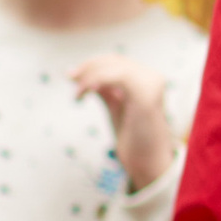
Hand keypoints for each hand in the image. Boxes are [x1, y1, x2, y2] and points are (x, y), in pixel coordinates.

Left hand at [72, 52, 174, 188]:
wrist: (148, 161)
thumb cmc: (133, 137)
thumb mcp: (115, 106)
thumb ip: (104, 89)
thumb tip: (78, 74)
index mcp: (146, 78)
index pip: (115, 61)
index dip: (92, 64)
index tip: (72, 76)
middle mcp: (151, 77)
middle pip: (113, 60)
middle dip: (87, 67)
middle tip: (69, 77)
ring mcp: (150, 83)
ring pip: (113, 66)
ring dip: (89, 76)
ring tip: (77, 93)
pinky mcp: (146, 93)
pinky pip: (116, 76)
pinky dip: (97, 81)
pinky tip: (86, 93)